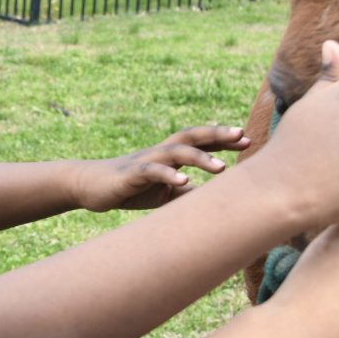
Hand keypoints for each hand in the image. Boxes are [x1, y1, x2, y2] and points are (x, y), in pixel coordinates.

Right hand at [75, 125, 252, 211]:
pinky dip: (168, 174)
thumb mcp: (164, 192)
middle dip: (218, 135)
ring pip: (176, 151)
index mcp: (170, 154)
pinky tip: (183, 181)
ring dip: (200, 157)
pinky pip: (152, 171)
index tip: (248, 141)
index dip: (223, 139)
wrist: (90, 187)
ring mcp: (146, 160)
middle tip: (242, 137)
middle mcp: (161, 151)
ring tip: (222, 167)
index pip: (201, 141)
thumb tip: (214, 202)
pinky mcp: (131, 174)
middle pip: (193, 136)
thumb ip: (187, 192)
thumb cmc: (130, 188)